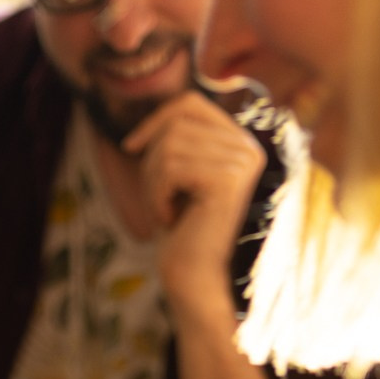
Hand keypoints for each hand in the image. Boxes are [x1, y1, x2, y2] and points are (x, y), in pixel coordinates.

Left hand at [123, 91, 266, 317]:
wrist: (193, 275)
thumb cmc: (181, 227)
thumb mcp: (178, 173)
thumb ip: (177, 138)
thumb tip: (157, 110)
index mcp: (241, 142)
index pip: (191, 103)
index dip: (155, 119)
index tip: (131, 147)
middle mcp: (249, 148)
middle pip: (177, 124)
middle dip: (152, 160)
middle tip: (155, 197)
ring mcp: (242, 163)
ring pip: (170, 146)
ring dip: (152, 182)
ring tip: (163, 210)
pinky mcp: (229, 181)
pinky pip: (171, 168)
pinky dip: (156, 195)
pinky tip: (169, 219)